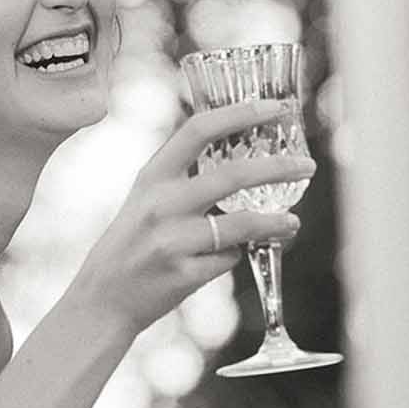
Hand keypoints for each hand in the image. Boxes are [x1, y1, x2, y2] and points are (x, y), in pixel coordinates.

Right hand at [71, 100, 314, 338]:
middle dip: (278, 168)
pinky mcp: (183, 274)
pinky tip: (233, 256)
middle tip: (306, 165)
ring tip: (291, 222)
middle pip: (232, 175)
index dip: (240, 114)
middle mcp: (161, 204)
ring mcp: (172, 241)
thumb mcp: (145, 200)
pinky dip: (236, 256)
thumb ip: (182, 179)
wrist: (102, 300)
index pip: (198, 130)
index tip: (276, 108)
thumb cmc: (130, 245)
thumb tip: (241, 162)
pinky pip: (229, 259)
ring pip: (242, 224)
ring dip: (275, 222)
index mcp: (152, 177)